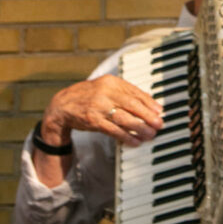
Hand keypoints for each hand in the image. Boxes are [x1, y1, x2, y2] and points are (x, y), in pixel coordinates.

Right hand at [41, 74, 163, 149]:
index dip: (149, 102)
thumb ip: (124, 93)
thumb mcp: (105, 88)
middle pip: (132, 104)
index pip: (135, 91)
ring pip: (124, 118)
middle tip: (159, 124)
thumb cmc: (88, 97)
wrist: (62, 105)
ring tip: (150, 134)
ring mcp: (99, 107)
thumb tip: (148, 103)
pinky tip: (135, 141)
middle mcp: (105, 92)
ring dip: (139, 128)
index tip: (159, 111)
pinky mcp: (93, 120)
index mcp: (111, 82)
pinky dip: (126, 136)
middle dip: (148, 115)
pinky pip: (113, 130)